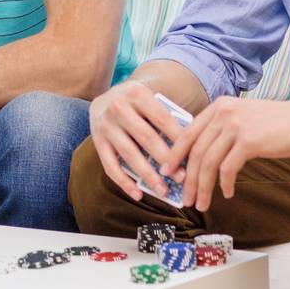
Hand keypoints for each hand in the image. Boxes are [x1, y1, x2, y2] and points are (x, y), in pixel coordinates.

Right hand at [87, 80, 193, 202]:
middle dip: (166, 160)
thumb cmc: (137, 104)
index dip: (178, 139)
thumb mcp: (149, 99)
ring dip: (148, 175)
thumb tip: (187, 149)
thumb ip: (165, 117)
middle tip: (182, 178)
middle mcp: (118, 107)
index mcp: (136, 93)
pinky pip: (110, 166)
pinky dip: (124, 182)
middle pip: (146, 137)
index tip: (192, 157)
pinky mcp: (97, 142)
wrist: (104, 96)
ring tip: (163, 191)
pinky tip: (138, 194)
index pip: (162, 118)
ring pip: (129, 154)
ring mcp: (105, 125)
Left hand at [169, 96, 289, 211]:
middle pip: (195, 151)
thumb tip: (204, 155)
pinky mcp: (249, 141)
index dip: (175, 155)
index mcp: (219, 106)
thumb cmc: (279, 123)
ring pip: (208, 162)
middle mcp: (223, 113)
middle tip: (184, 197)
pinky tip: (228, 193)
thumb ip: (224, 128)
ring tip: (201, 203)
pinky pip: (228, 169)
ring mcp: (235, 126)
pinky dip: (224, 184)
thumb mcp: (244, 117)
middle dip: (187, 178)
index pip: (188, 133)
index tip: (167, 172)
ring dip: (202, 187)